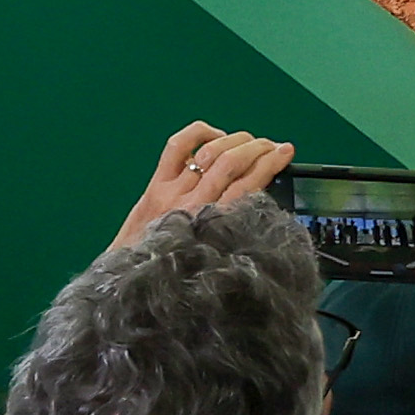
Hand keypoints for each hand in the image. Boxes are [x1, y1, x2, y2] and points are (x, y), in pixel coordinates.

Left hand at [103, 124, 290, 263]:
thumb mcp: (211, 254)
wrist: (129, 281)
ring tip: (250, 140)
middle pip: (232, 162)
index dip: (271, 163)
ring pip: (211, 152)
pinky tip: (214, 135)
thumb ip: (232, 230)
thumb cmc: (171, 271)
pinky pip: (177, 146)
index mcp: (210, 226)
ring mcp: (171, 192)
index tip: (286, 153)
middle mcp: (191, 206)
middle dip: (258, 147)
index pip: (249, 185)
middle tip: (272, 144)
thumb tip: (259, 196)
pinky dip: (199, 133)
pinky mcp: (155, 185)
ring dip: (237, 139)